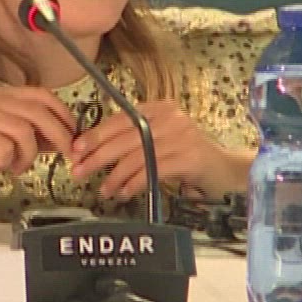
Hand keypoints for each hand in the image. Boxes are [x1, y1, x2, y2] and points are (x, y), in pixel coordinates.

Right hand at [0, 87, 74, 202]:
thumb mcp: (12, 142)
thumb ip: (35, 133)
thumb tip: (67, 135)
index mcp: (2, 96)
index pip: (43, 95)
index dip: (64, 114)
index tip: (74, 134)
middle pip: (39, 112)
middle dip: (59, 136)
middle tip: (65, 155)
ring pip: (25, 132)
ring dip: (26, 155)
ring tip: (14, 165)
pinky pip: (6, 148)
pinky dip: (6, 162)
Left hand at [69, 101, 246, 199]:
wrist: (225, 172)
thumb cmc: (188, 158)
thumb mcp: (159, 142)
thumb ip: (133, 141)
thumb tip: (92, 151)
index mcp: (159, 108)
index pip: (120, 118)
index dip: (95, 134)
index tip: (76, 149)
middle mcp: (171, 118)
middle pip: (125, 137)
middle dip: (97, 156)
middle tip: (79, 172)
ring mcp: (182, 136)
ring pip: (136, 155)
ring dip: (114, 176)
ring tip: (104, 190)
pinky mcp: (189, 158)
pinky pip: (152, 171)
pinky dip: (134, 183)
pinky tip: (124, 192)